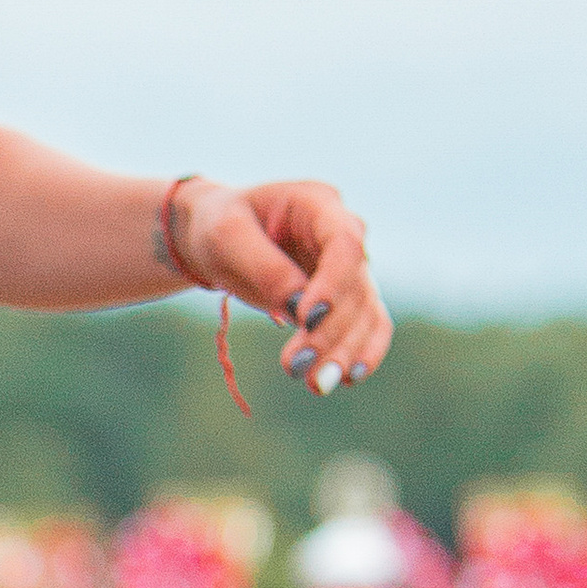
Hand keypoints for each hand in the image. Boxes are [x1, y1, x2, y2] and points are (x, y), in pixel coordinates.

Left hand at [170, 176, 390, 392]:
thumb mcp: (227, 238)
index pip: (344, 243)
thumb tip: (298, 309)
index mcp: (318, 203)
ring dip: (345, 351)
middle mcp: (343, 233)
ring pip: (365, 312)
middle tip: (297, 366)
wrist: (219, 239)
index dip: (333, 283)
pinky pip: (367, 326)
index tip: (306, 318)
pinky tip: (347, 379)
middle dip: (330, 330)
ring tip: (317, 384)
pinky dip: (361, 353)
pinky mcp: (345, 297)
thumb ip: (264, 268)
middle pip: (355, 286)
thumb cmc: (219, 227)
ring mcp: (348, 266)